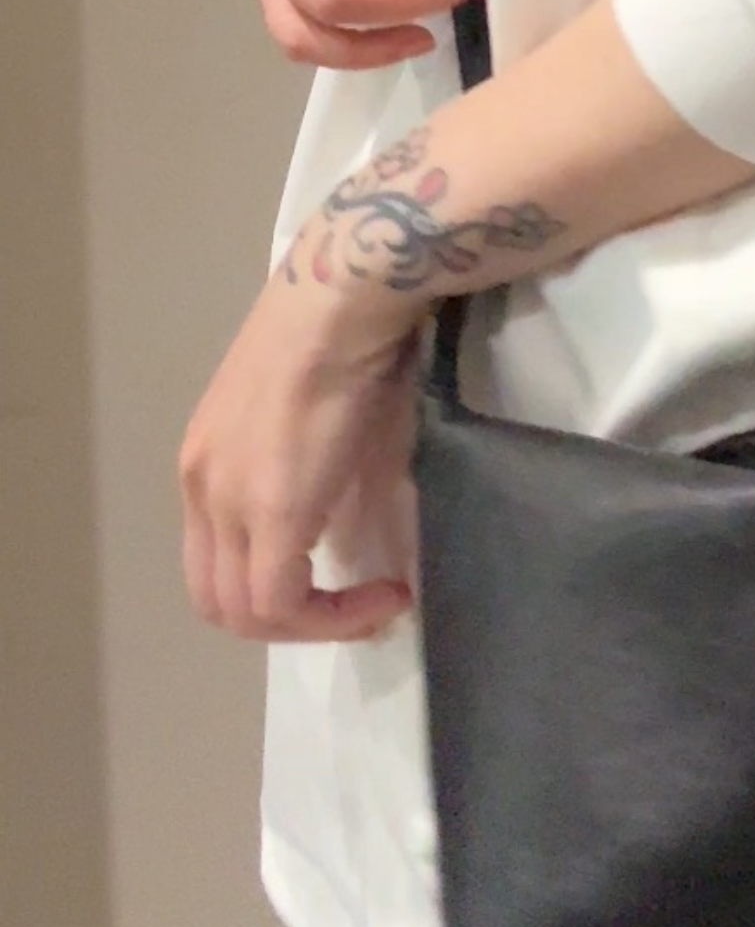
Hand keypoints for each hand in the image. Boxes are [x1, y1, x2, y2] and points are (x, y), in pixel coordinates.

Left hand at [178, 263, 427, 642]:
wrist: (345, 301)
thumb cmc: (342, 340)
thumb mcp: (319, 421)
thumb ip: (317, 481)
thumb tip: (348, 535)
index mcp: (204, 464)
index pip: (216, 563)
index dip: (278, 592)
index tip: (346, 578)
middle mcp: (200, 489)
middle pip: (218, 603)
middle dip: (291, 624)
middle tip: (353, 607)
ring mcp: (227, 502)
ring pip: (245, 613)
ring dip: (313, 625)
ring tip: (372, 603)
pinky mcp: (272, 512)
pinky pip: (283, 601)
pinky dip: (333, 616)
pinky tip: (382, 594)